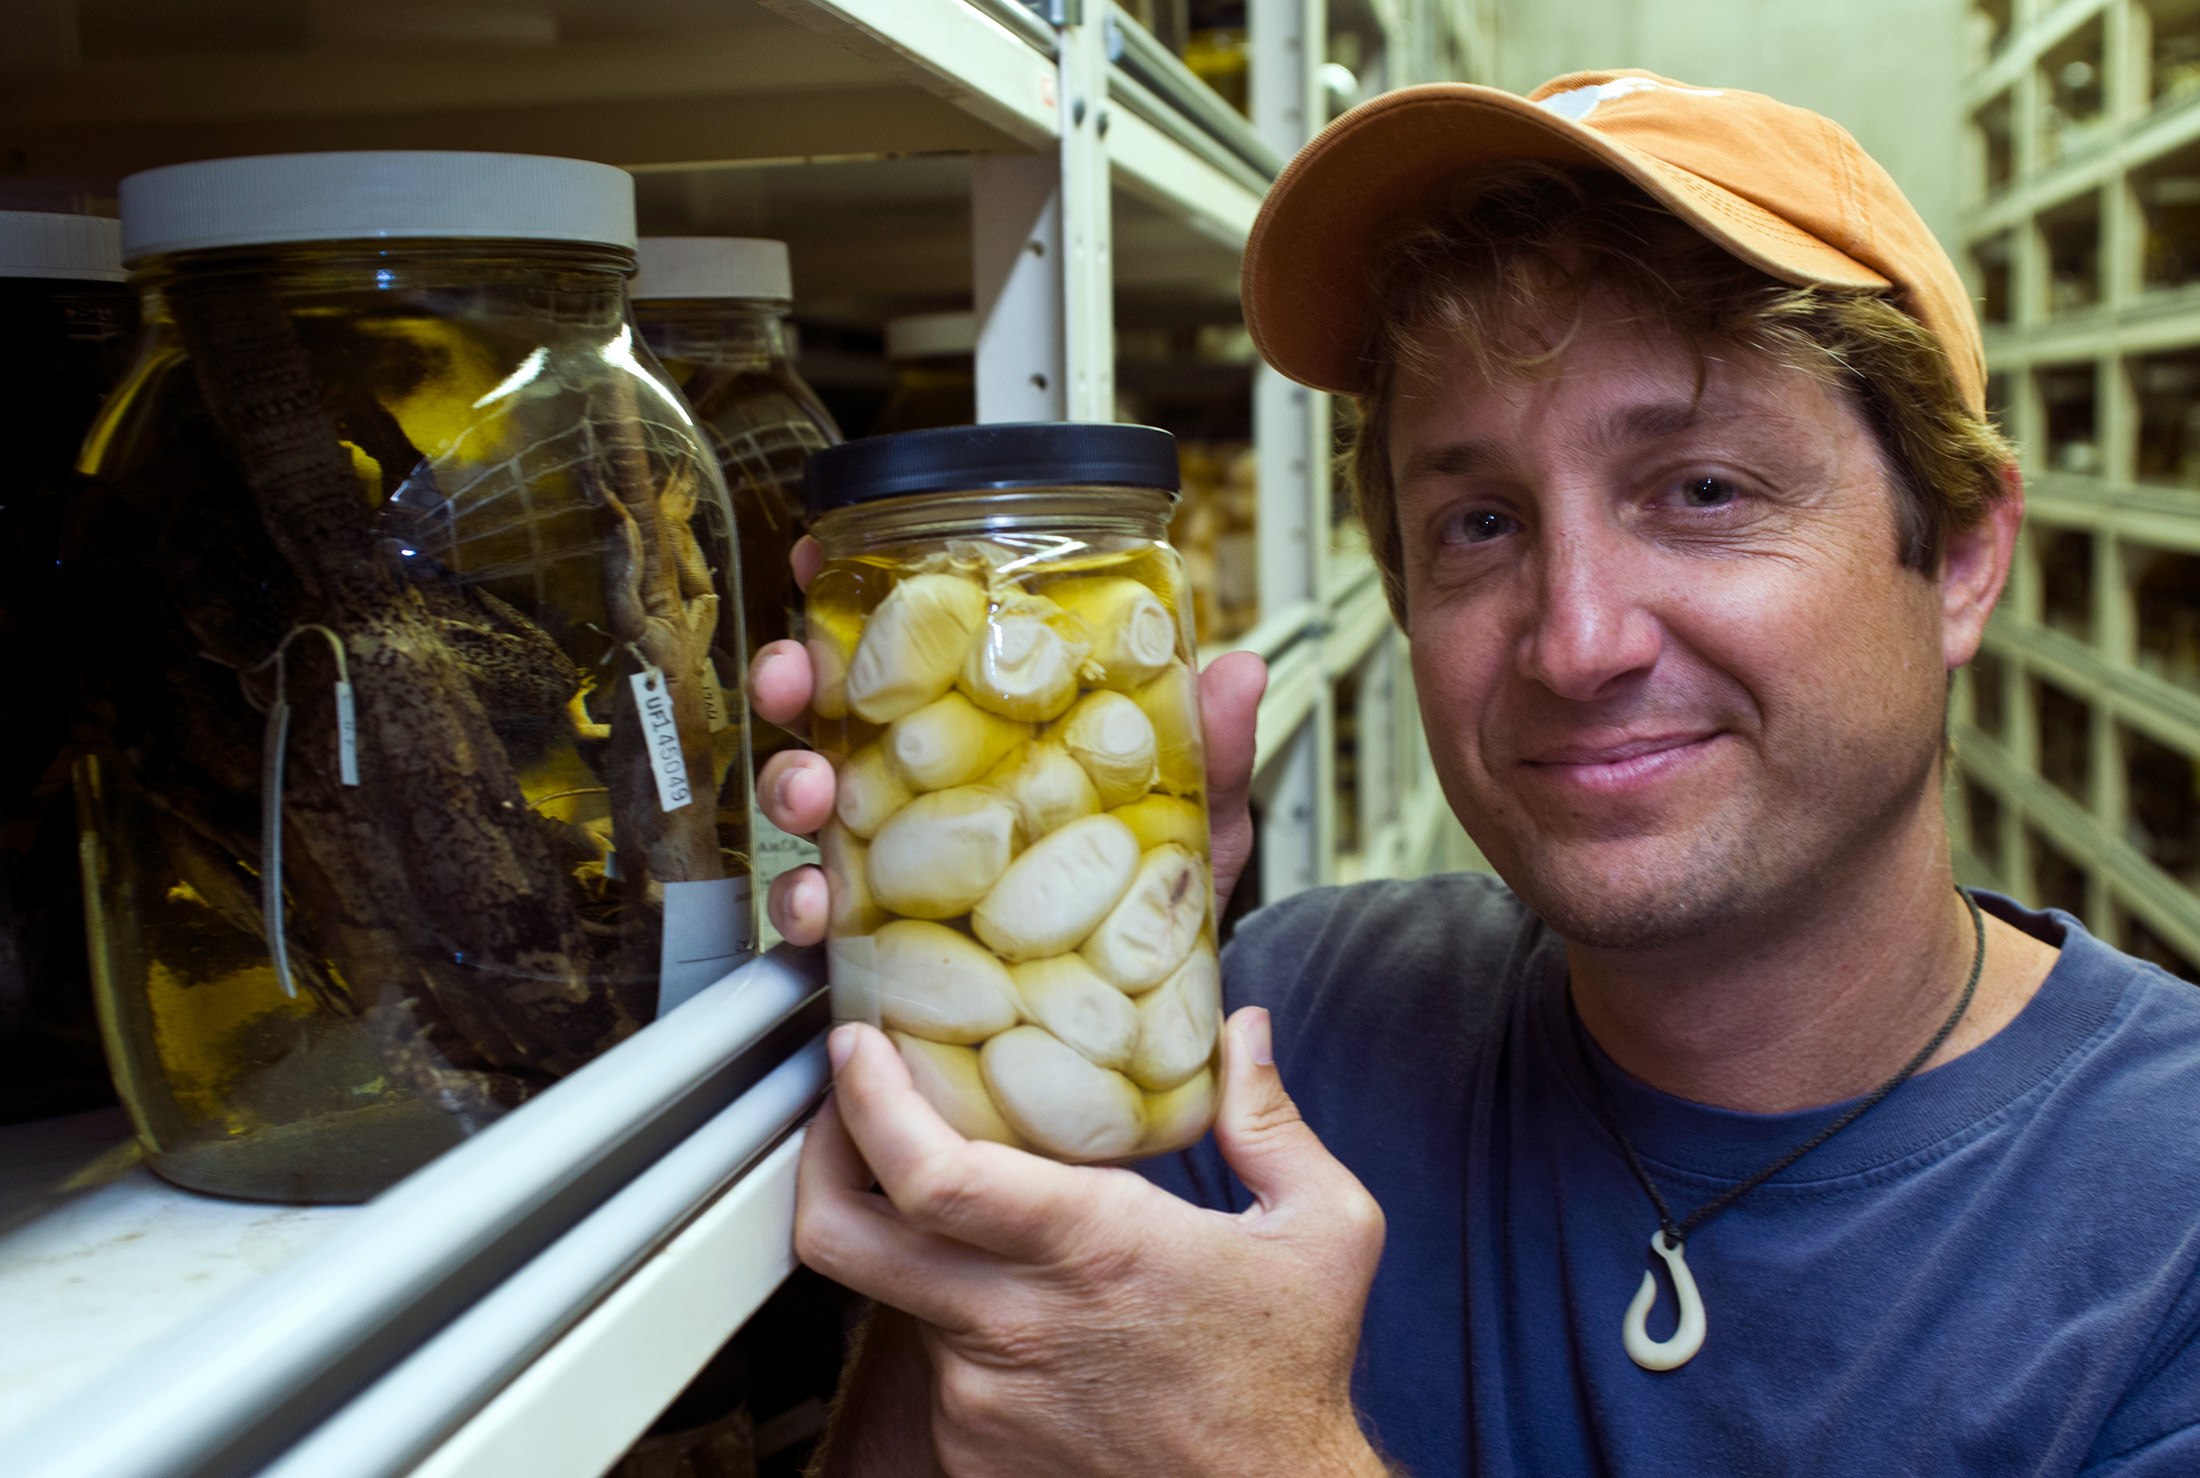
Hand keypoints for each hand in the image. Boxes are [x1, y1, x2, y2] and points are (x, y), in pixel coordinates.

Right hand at [745, 535, 1266, 946]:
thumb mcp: (1196, 814)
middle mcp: (926, 785)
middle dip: (792, 680)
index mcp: (987, 731)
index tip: (822, 555)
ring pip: (809, 803)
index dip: (858, 601)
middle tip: (796, 676)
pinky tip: (820, 904)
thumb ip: (1210, 746)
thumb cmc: (1157, 891)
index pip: (912, 649)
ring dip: (788, 784)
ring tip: (811, 793)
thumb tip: (1237, 674)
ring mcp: (893, 859)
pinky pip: (818, 916)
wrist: (1146, 1007)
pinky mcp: (876, 941)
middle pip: (833, 711)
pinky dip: (801, 906)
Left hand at [796, 1008, 1390, 1477]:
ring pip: (894, 1294)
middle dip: (818, 1154)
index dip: (869, 1102)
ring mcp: (979, 1398)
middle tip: (841, 1108)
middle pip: (845, 1236)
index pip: (929, 1173)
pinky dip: (961, 1324)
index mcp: (1089, 1249)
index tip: (859, 1049)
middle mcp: (1013, 1325)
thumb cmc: (1289, 1383)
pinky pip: (933, 1363)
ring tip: (972, 1219)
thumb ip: (1272, 1120)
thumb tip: (1247, 1033)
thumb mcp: (1324, 1232)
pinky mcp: (971, 1452)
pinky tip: (1023, 1315)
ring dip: (917, 1244)